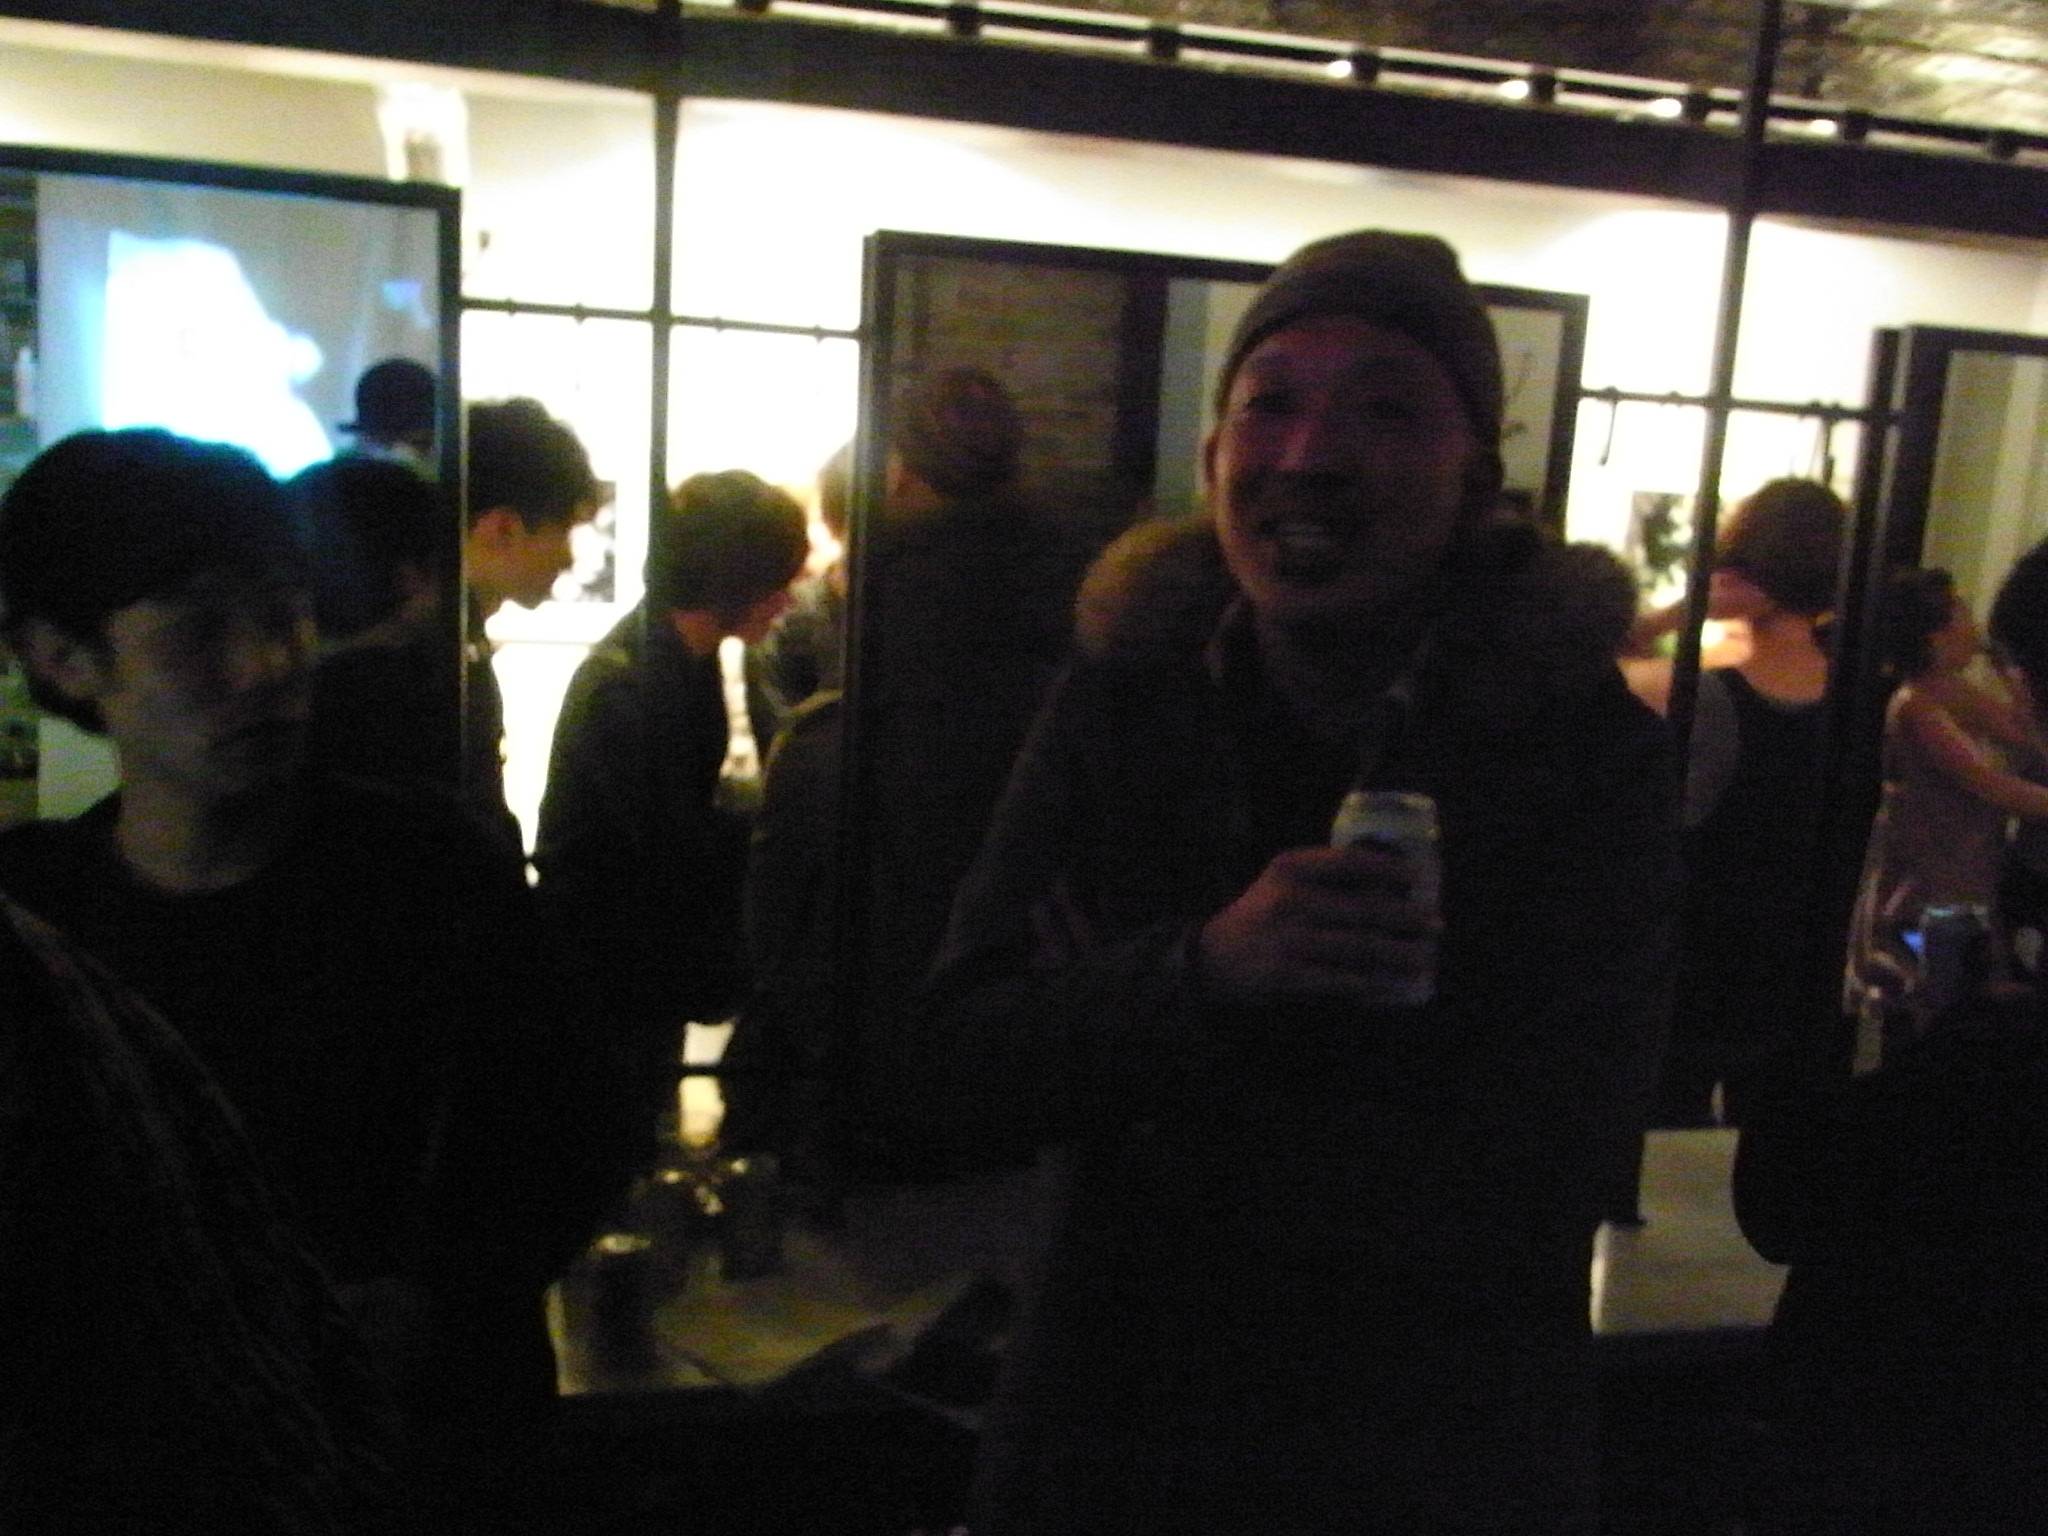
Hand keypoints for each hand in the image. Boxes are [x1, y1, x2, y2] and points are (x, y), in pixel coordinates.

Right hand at [1196, 843, 1439, 1005]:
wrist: (1214, 956)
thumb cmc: (1264, 915)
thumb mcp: (1284, 883)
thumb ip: (1327, 880)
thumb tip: (1391, 888)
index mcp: (1290, 868)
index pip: (1348, 862)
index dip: (1388, 870)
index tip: (1418, 879)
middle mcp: (1289, 900)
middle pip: (1362, 909)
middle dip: (1405, 919)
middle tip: (1436, 926)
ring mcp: (1287, 939)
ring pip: (1357, 948)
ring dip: (1396, 955)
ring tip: (1423, 959)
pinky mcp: (1285, 975)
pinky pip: (1338, 980)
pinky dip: (1368, 984)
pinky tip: (1389, 984)